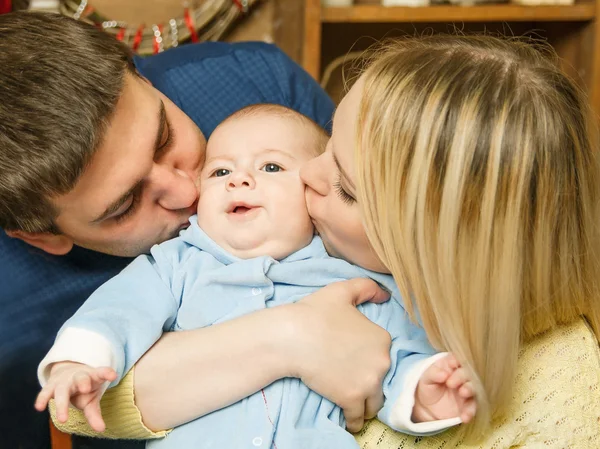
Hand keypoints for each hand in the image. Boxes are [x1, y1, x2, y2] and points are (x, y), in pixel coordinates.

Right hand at [35, 361, 116, 431]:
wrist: (68, 371)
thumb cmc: (83, 388)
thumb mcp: (91, 399)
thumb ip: (95, 414)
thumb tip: (101, 430)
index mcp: (92, 377)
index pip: (101, 373)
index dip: (106, 373)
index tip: (112, 375)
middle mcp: (78, 376)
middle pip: (81, 378)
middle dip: (83, 382)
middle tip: (86, 389)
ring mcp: (63, 380)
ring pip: (62, 388)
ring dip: (62, 401)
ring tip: (63, 418)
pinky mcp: (50, 385)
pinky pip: (45, 392)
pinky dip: (42, 399)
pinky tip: (39, 407)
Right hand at [284, 278, 391, 432]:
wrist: (292, 336)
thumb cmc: (315, 312)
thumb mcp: (343, 291)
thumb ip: (367, 288)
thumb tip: (385, 295)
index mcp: (382, 338)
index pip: (382, 355)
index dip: (369, 359)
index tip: (357, 362)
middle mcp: (381, 362)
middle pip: (381, 380)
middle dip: (370, 382)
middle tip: (353, 381)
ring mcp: (368, 382)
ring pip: (374, 402)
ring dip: (365, 403)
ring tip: (353, 401)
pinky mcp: (351, 399)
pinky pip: (358, 418)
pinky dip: (354, 420)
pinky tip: (348, 420)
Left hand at [412, 354, 476, 423]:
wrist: (426, 406)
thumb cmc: (427, 386)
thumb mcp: (426, 378)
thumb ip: (433, 374)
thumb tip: (444, 374)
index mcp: (451, 365)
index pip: (457, 359)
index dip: (456, 361)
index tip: (452, 364)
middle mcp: (462, 376)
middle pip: (467, 372)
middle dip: (461, 376)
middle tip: (450, 383)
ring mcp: (466, 390)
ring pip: (473, 388)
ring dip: (470, 389)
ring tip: (463, 393)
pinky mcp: (468, 405)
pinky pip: (472, 408)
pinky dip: (470, 412)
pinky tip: (464, 417)